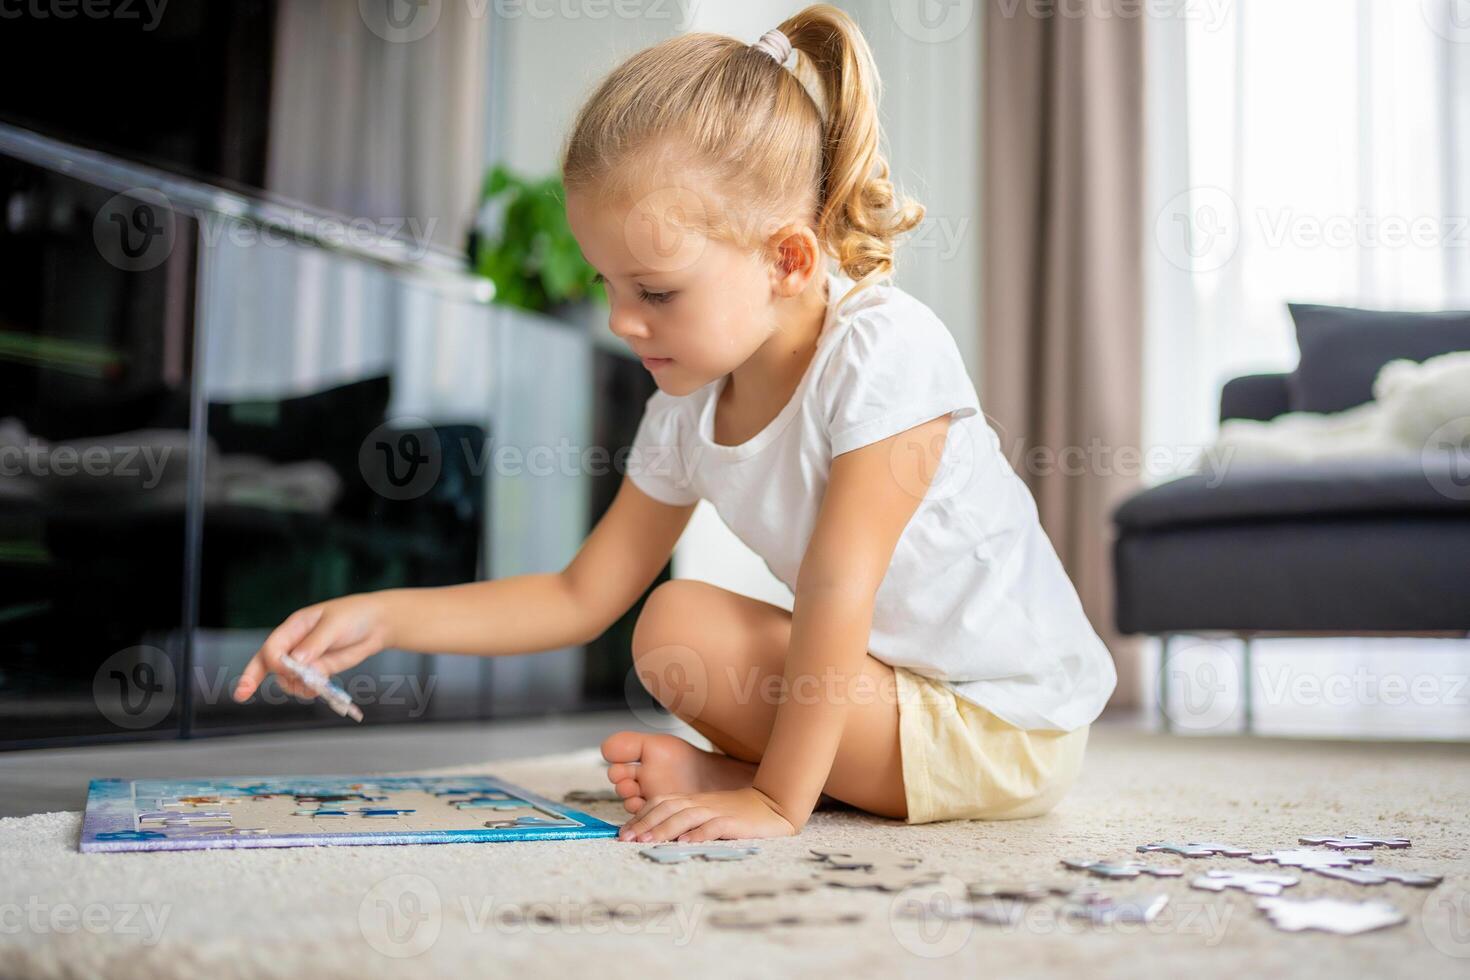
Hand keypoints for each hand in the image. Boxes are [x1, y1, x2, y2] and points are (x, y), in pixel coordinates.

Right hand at [233, 594, 391, 702]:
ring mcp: (306, 659)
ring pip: (287, 679)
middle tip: (241, 694)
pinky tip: (319, 690)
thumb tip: (296, 661)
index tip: (291, 670)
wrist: (378, 624)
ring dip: (295, 687)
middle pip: (267, 664)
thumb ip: (315, 644)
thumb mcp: (334, 625)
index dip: (275, 662)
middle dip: (251, 678)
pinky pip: (305, 685)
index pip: (272, 647)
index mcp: (294, 627)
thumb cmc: (354, 615)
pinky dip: (308, 691)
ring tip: (315, 687)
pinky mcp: (320, 670)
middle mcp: (295, 644)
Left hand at [616, 787, 797, 843]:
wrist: (772, 805)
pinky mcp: (733, 822)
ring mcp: (717, 811)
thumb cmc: (738, 814)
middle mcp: (700, 803)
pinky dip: (698, 834)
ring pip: (685, 816)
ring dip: (664, 829)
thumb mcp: (707, 814)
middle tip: (626, 839)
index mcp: (692, 801)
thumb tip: (658, 837)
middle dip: (645, 823)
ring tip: (648, 841)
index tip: (624, 833)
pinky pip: (713, 826)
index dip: (641, 816)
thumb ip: (686, 822)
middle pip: (667, 808)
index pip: (660, 803)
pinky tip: (686, 844)